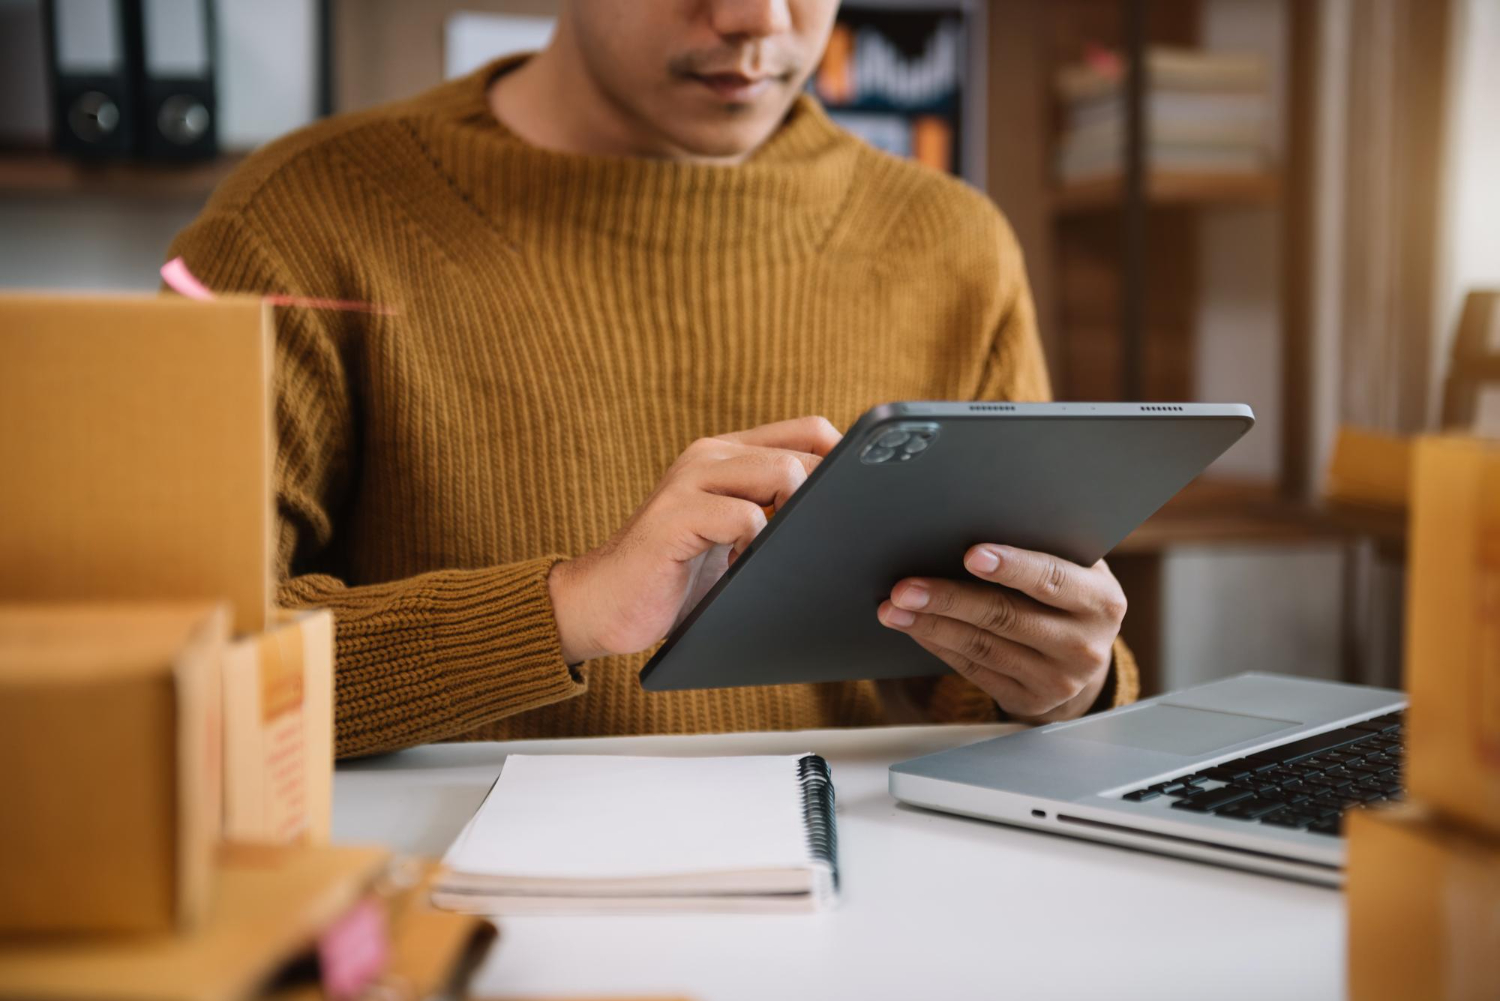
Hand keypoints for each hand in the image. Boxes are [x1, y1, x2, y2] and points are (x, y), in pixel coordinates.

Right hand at [547, 416, 840, 664]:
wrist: (603, 603)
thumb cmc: (676, 575)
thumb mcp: (734, 535)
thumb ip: (772, 511)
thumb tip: (845, 513)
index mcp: (727, 453)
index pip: (809, 431)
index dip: (844, 464)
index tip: (853, 508)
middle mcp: (709, 454)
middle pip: (805, 452)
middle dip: (826, 500)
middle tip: (813, 544)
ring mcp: (690, 480)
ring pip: (783, 475)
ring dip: (794, 522)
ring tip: (772, 556)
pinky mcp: (675, 516)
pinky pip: (746, 518)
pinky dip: (756, 548)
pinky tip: (739, 569)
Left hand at [877, 545, 1126, 722]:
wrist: (1085, 659)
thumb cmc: (1070, 595)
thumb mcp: (1078, 571)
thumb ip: (1045, 550)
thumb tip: (980, 520)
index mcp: (1101, 602)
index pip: (1052, 580)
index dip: (1012, 566)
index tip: (970, 554)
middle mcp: (1083, 645)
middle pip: (1005, 616)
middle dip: (949, 598)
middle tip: (905, 586)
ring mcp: (1056, 679)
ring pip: (982, 646)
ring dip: (931, 625)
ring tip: (894, 608)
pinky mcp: (1028, 700)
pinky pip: (974, 669)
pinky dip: (938, 645)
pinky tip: (914, 628)